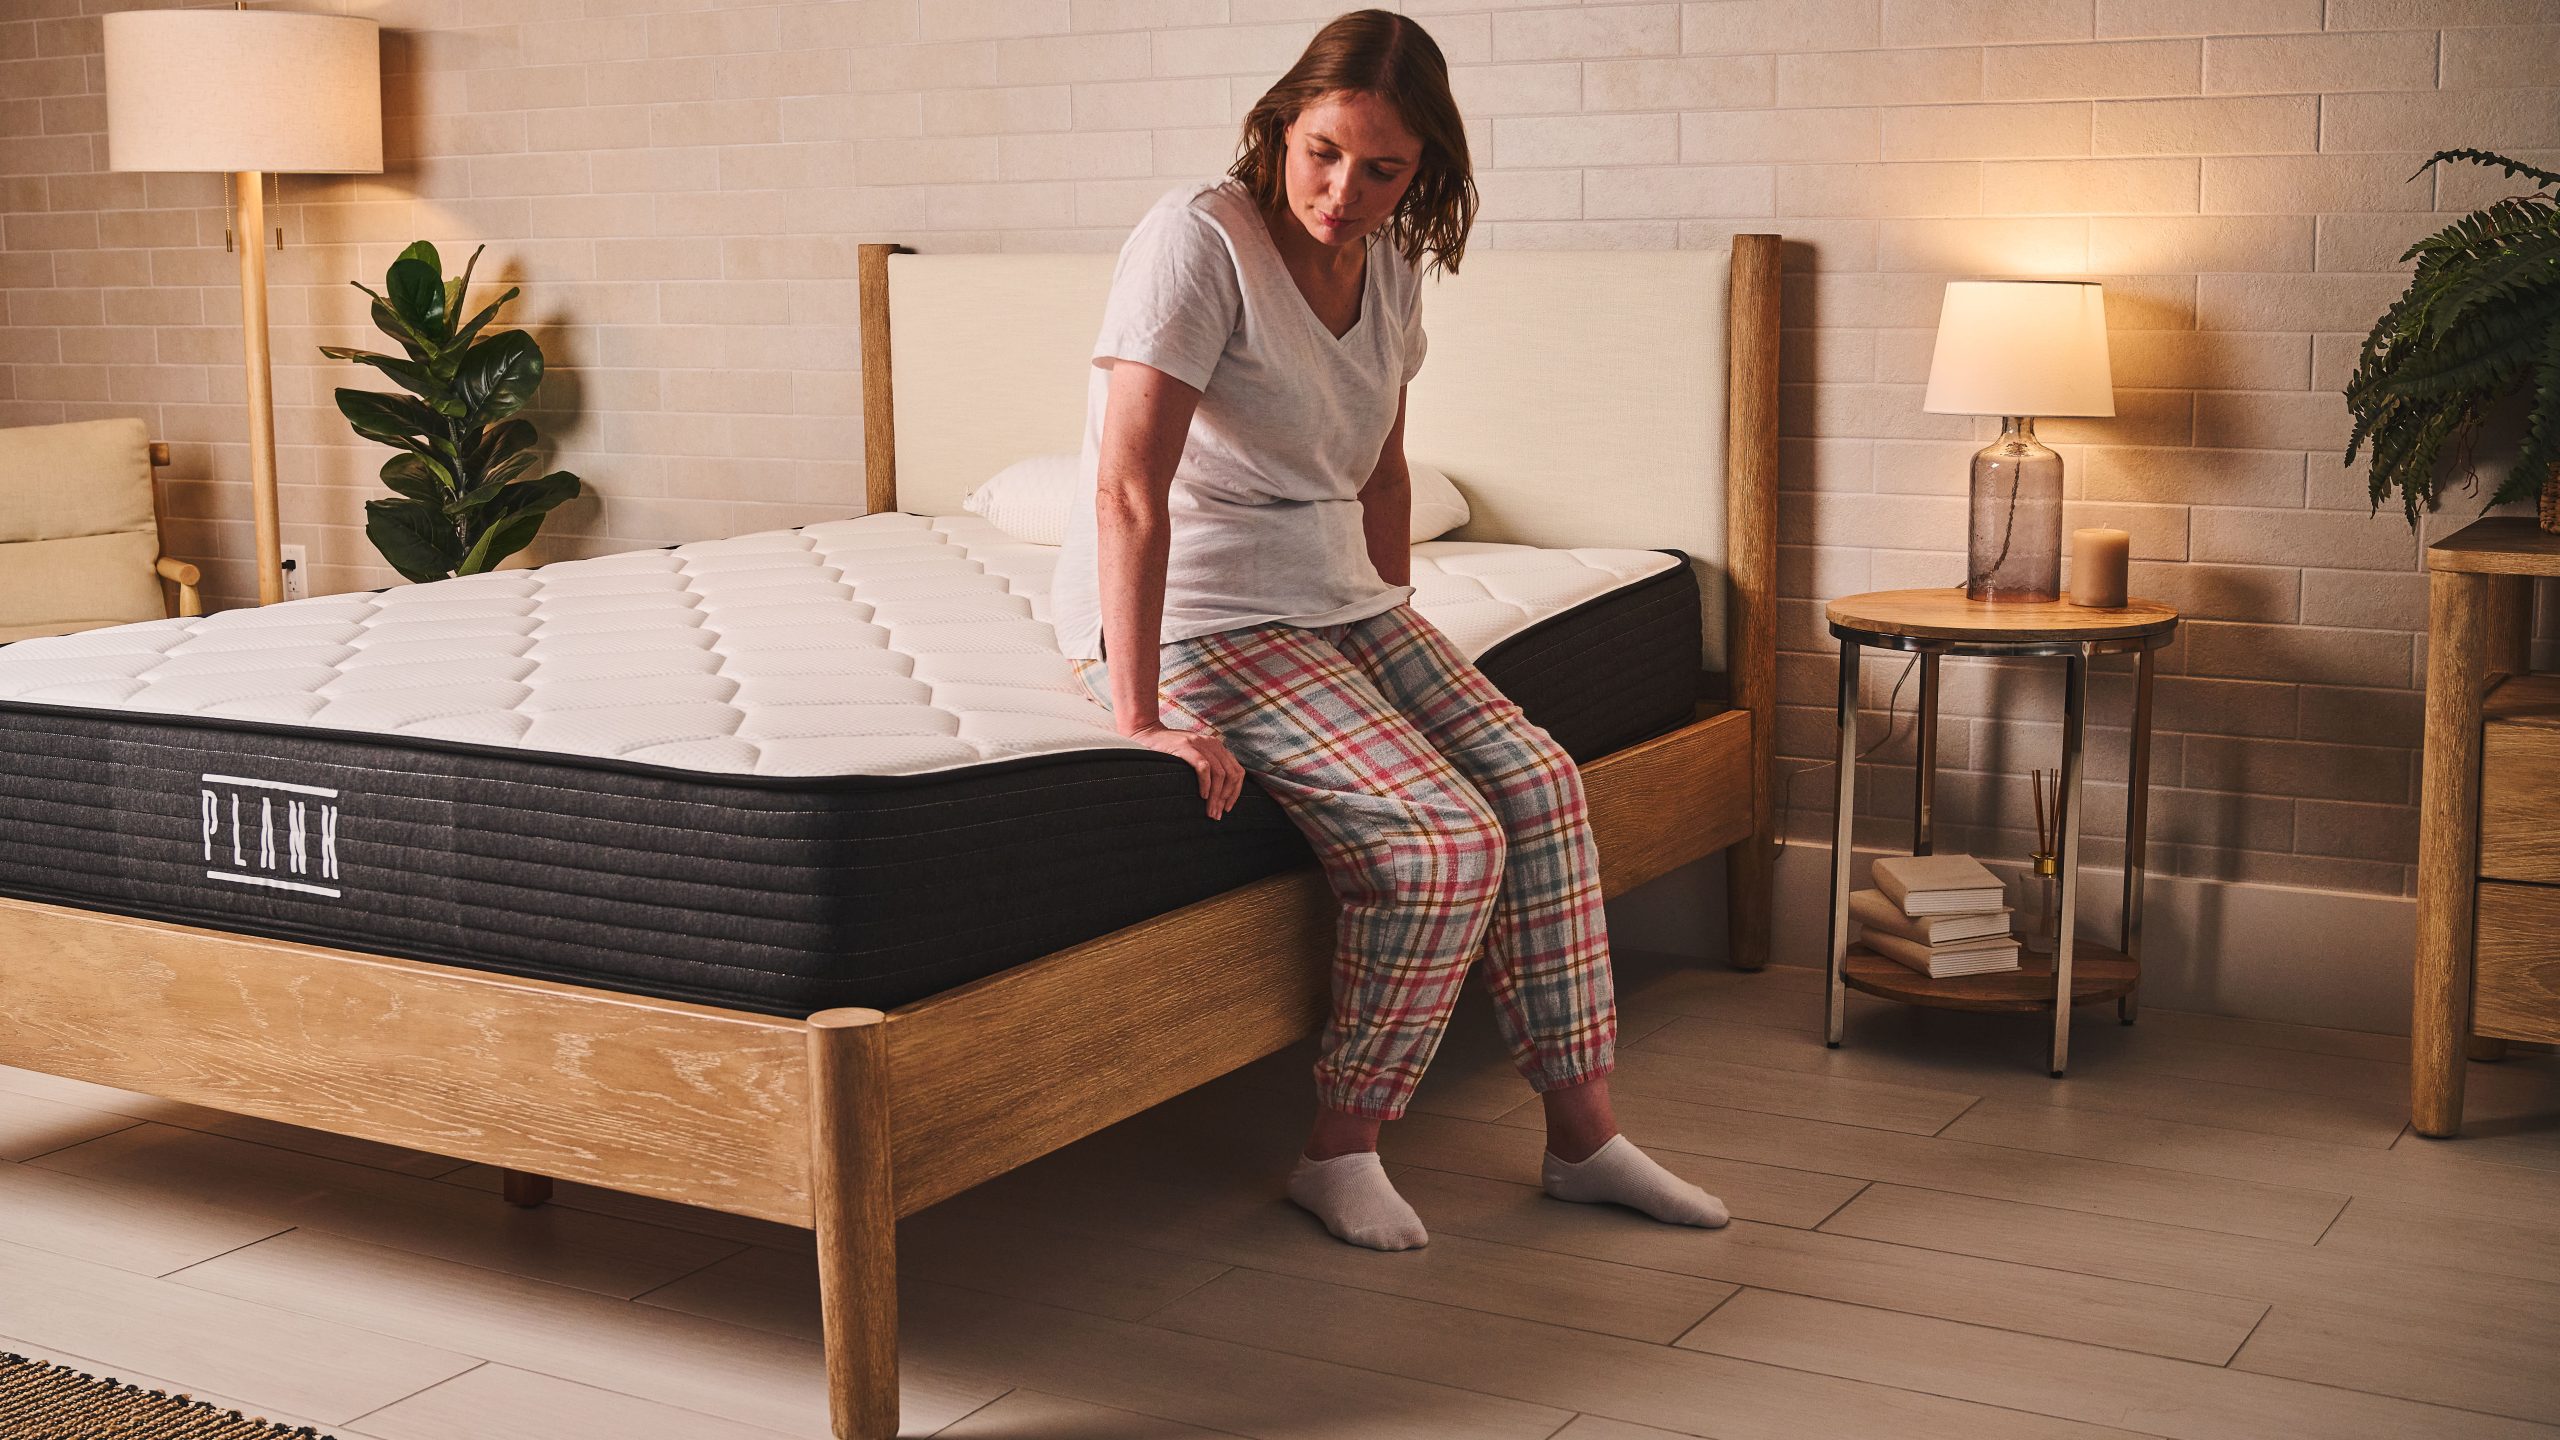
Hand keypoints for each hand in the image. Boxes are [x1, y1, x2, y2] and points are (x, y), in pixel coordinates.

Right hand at [1129, 722, 1246, 819]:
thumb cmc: (1171, 750)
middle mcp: (1212, 744)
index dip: (1236, 792)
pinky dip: (1205, 784)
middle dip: (1226, 798)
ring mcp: (1200, 744)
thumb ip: (1209, 765)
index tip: (1228, 807)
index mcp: (1218, 747)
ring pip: (1219, 774)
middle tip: (1217, 814)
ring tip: (1210, 810)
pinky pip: (1203, 768)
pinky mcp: (1186, 747)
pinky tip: (1202, 795)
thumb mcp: (1196, 754)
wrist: (1149, 734)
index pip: (1238, 771)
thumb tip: (1220, 793)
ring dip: (1216, 796)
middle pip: (1231, 774)